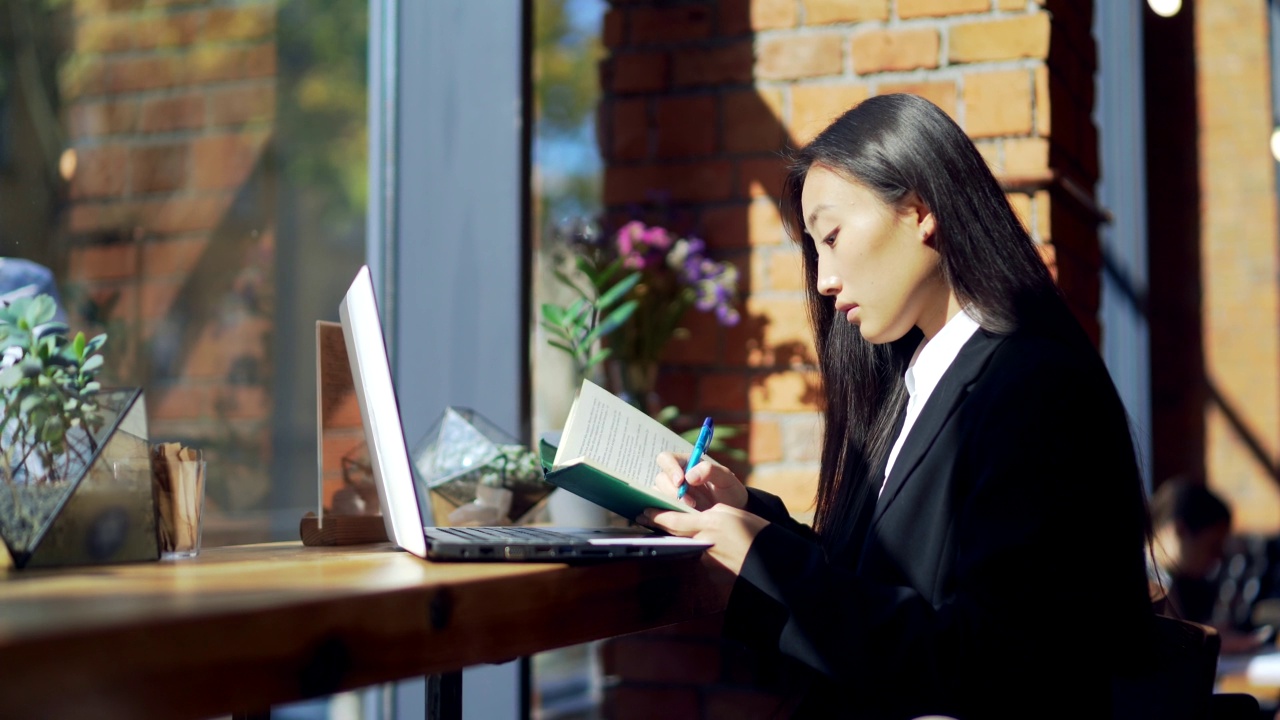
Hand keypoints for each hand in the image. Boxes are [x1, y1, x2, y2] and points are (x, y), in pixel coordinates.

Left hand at [641, 503, 767, 575]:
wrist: (775, 564)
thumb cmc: (758, 534)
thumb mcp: (734, 514)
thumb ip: (711, 515)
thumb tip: (696, 520)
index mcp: (710, 524)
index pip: (674, 521)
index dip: (657, 516)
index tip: (643, 512)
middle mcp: (705, 543)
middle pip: (676, 534)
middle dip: (661, 527)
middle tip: (646, 520)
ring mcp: (708, 561)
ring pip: (690, 547)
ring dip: (688, 542)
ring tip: (696, 536)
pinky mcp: (713, 575)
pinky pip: (703, 560)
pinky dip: (705, 554)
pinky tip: (717, 553)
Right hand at [654, 451, 748, 510]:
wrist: (733, 513)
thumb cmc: (729, 491)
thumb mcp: (726, 478)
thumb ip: (710, 470)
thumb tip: (689, 476)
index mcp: (685, 464)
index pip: (666, 459)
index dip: (670, 468)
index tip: (681, 481)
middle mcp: (675, 477)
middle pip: (660, 479)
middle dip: (672, 491)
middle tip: (689, 502)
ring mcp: (671, 494)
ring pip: (658, 495)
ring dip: (671, 503)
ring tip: (691, 510)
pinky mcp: (670, 510)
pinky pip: (660, 510)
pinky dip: (668, 513)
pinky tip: (682, 517)